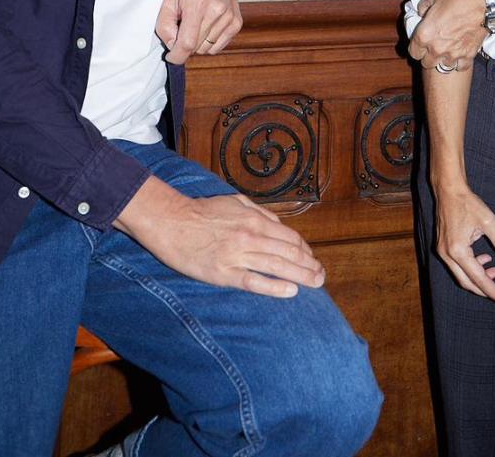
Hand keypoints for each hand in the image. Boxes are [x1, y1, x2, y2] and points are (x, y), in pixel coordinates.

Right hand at [114, 174, 324, 298]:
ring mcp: (238, 256)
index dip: (305, 250)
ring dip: (300, 276)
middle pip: (289, 253)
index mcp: (254, 219)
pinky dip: (275, 287)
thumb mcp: (235, 202)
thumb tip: (279, 225)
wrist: (172, 222)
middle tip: (321, 277)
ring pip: (277, 267)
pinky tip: (290, 291)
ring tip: (315, 284)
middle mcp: (251, 237)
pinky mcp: (224, 274)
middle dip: (309, 265)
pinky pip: (255, 282)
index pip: (289, 237)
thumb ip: (259, 213)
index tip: (312, 259)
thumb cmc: (203, 211)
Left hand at [156, 0, 240, 63]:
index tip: (171, 56)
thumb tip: (173, 46)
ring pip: (206, 49)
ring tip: (196, 23)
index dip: (177, 55)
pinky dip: (208, 42)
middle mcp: (216, 10)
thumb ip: (164, 25)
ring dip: (197, 43)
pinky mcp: (236, 23)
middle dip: (185, 44)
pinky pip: (217, 47)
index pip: (187, 42)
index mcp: (197, 2)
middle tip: (182, 27)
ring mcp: (229, 17)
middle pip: (196, 47)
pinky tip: (206, 26)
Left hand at [409, 0, 484, 69]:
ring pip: (443, 66)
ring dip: (444, 59)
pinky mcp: (467, 56)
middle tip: (435, 45)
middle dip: (429, 55)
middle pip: (426, 63)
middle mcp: (436, 49)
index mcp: (424, 35)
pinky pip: (460, 66)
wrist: (483, 6)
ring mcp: (452, 55)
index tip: (421, 43)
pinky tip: (460, 52)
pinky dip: (460, 62)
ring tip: (448, 48)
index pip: (413, 52)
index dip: (416, 47)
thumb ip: (423, 5)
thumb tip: (422, 12)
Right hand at [433, 179, 494, 304]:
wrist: (448, 189)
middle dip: (485, 289)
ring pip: (461, 276)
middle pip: (467, 283)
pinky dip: (471, 268)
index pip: (478, 278)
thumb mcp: (489, 222)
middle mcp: (447, 255)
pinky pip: (457, 266)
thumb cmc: (468, 203)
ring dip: (479, 278)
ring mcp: (442, 252)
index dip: (493, 291)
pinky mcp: (442, 247)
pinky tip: (484, 259)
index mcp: (458, 250)